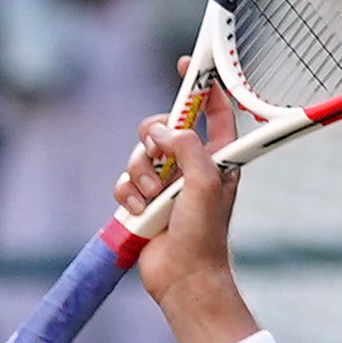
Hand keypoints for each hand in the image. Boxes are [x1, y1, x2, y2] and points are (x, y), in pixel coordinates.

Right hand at [117, 75, 244, 342]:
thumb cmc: (204, 235)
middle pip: (163, 127)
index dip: (201, 85)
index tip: (186, 64)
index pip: (213, 110)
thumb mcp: (205, 182)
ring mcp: (165, 184)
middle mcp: (190, 165)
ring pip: (139, 155)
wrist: (183, 278)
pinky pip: (124, 182)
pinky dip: (128, 196)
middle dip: (153, 138)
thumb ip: (187, 147)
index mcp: (217, 156)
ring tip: (154, 200)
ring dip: (140, 176)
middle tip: (157, 151)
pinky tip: (142, 213)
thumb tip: (162, 131)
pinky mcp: (143, 203)